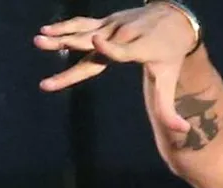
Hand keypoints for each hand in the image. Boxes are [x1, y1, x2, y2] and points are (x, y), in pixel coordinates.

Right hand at [33, 3, 197, 131]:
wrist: (173, 21)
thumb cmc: (169, 56)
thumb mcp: (169, 80)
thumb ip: (169, 108)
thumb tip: (183, 130)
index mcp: (141, 50)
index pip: (124, 50)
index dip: (111, 47)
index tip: (97, 42)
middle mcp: (124, 36)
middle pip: (93, 41)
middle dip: (70, 42)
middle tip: (44, 43)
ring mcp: (113, 27)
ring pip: (84, 31)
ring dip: (61, 34)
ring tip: (39, 38)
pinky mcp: (107, 21)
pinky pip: (84, 23)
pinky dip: (66, 26)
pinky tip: (47, 29)